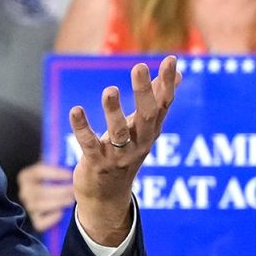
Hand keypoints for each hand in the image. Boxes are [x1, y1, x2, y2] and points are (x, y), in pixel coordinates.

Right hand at [17, 163, 74, 231]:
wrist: (51, 199)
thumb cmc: (55, 181)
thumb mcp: (54, 169)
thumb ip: (59, 161)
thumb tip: (68, 152)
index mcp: (27, 176)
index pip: (38, 172)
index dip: (54, 173)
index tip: (70, 174)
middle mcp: (24, 192)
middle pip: (38, 191)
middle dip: (58, 190)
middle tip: (73, 189)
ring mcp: (29, 207)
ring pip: (39, 206)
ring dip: (57, 203)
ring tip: (71, 200)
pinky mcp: (36, 221)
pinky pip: (40, 222)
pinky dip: (51, 219)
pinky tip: (62, 213)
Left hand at [71, 56, 180, 245]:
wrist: (106, 196)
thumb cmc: (125, 153)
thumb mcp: (142, 128)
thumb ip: (157, 101)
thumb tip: (179, 74)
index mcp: (151, 131)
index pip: (163, 105)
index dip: (167, 83)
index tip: (171, 60)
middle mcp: (139, 143)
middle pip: (146, 116)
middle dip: (143, 92)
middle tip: (139, 67)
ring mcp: (118, 155)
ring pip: (118, 132)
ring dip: (114, 111)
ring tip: (110, 90)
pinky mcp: (97, 164)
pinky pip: (89, 144)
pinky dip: (82, 128)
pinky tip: (75, 110)